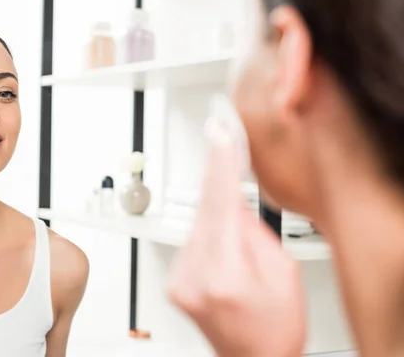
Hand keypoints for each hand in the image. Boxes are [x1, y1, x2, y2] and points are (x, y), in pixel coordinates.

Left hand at [167, 112, 305, 356]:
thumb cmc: (274, 326)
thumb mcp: (282, 269)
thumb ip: (252, 227)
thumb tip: (231, 194)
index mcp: (225, 273)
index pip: (219, 201)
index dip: (220, 162)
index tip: (219, 131)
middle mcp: (194, 275)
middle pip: (203, 208)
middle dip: (219, 182)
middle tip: (223, 143)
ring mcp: (180, 279)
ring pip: (196, 223)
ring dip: (216, 215)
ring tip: (240, 242)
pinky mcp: (174, 280)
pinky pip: (191, 240)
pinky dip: (207, 233)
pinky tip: (224, 248)